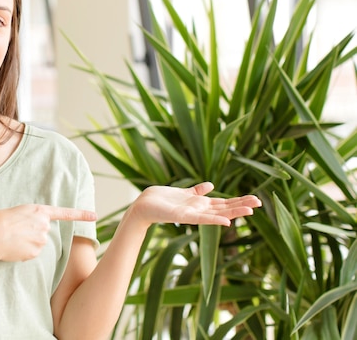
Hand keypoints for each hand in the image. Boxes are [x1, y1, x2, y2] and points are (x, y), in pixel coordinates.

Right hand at [0, 204, 96, 262]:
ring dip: (28, 244)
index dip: (81, 214)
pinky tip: (13, 248)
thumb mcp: (18, 213)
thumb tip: (38, 234)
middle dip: (33, 233)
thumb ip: (32, 219)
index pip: (65, 213)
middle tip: (16, 231)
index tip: (94, 216)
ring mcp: (41, 239)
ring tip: (12, 239)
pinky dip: (23, 252)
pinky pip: (32, 253)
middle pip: (44, 232)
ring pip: (38, 244)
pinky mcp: (36, 252)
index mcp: (39, 210)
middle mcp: (44, 224)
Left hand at [129, 182, 261, 227]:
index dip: (239, 201)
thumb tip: (211, 185)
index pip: (224, 203)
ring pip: (217, 213)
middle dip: (242, 205)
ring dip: (234, 212)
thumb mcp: (184, 192)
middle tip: (260, 203)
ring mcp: (192, 214)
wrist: (144, 204)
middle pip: (225, 208)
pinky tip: (226, 221)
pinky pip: (201, 219)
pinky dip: (214, 220)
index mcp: (200, 204)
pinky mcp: (183, 216)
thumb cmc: (163, 199)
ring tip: (250, 211)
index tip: (256, 199)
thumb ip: (197, 190)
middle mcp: (199, 210)